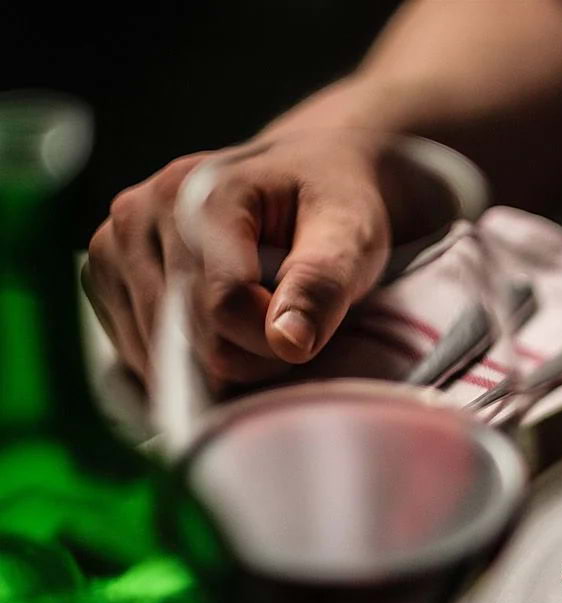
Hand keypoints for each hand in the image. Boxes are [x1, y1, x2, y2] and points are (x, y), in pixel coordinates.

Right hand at [84, 134, 391, 384]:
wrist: (305, 175)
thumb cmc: (332, 205)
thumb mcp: (350, 234)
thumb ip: (322, 284)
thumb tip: (288, 342)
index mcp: (198, 192)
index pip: (223, 306)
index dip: (272, 341)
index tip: (307, 330)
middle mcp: (139, 212)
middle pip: (187, 334)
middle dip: (247, 355)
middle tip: (287, 326)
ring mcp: (112, 244)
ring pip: (158, 353)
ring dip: (216, 361)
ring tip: (256, 319)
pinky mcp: (104, 275)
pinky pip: (139, 352)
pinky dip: (184, 360)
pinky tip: (220, 328)